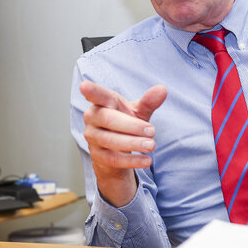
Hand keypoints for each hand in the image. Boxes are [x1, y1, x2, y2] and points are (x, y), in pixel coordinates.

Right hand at [80, 80, 166, 206]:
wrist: (116, 149)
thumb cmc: (125, 122)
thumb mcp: (137, 111)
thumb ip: (148, 101)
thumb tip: (162, 90)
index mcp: (102, 102)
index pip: (97, 95)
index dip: (91, 91)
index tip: (84, 86)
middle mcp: (92, 118)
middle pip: (108, 119)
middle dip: (132, 126)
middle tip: (152, 131)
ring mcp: (92, 137)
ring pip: (110, 140)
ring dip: (133, 143)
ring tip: (151, 145)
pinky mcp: (97, 155)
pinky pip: (113, 159)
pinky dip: (132, 161)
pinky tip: (147, 160)